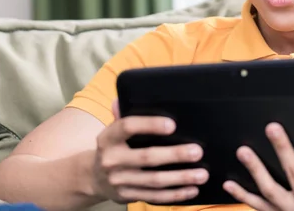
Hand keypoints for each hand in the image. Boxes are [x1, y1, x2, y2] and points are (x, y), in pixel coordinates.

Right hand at [91, 99, 208, 203]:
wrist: (92, 177)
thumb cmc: (113, 146)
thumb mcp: (113, 130)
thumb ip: (122, 114)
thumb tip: (123, 96)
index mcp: (108, 138)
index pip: (128, 127)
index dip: (150, 125)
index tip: (172, 125)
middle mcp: (111, 160)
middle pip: (147, 157)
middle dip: (175, 155)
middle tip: (198, 151)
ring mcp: (119, 181)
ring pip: (154, 181)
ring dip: (181, 178)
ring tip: (202, 174)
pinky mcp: (127, 196)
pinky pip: (154, 197)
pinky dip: (175, 195)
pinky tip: (192, 190)